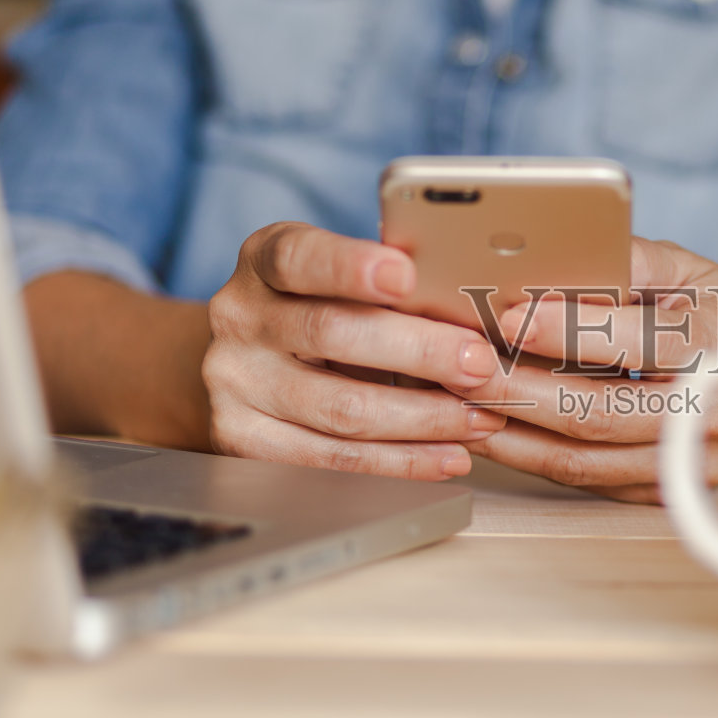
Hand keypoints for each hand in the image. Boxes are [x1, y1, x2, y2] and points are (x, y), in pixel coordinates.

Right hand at [204, 222, 506, 479]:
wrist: (242, 363)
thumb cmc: (312, 309)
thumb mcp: (332, 277)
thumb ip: (383, 284)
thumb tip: (470, 302)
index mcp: (263, 261)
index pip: (299, 257)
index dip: (350, 266)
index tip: (405, 275)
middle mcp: (241, 319)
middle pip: (332, 334)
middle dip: (420, 351)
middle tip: (480, 365)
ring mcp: (237, 384)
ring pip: (342, 409)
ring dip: (425, 417)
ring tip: (481, 417)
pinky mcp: (245, 442)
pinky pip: (336, 459)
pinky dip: (402, 461)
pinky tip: (447, 456)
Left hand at [451, 239, 717, 501]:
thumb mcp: (688, 268)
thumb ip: (625, 263)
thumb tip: (548, 269)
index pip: (631, 343)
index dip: (564, 332)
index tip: (506, 316)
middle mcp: (711, 414)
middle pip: (596, 414)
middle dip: (516, 392)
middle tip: (460, 368)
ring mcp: (690, 464)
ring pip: (582, 460)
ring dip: (511, 435)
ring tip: (458, 404)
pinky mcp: (667, 492)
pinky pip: (586, 482)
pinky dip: (532, 456)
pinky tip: (494, 431)